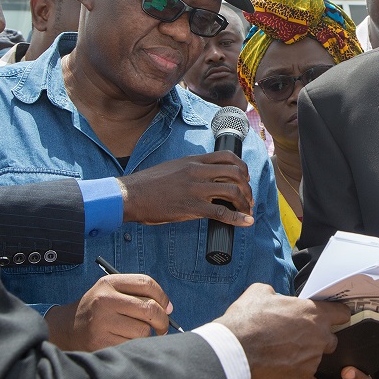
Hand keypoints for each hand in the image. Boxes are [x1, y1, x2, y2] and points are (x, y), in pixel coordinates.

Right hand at [45, 273, 171, 350]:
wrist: (65, 328)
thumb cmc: (97, 310)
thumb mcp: (110, 292)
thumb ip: (137, 294)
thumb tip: (168, 309)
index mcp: (109, 283)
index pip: (147, 283)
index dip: (163, 297)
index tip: (168, 308)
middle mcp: (105, 300)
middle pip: (149, 308)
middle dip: (162, 320)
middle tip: (162, 327)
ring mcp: (102, 321)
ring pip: (142, 330)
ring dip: (145, 334)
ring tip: (134, 333)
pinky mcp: (100, 341)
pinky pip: (131, 344)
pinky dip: (133, 345)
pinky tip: (123, 341)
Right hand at [118, 152, 253, 225]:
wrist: (130, 196)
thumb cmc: (148, 184)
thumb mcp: (173, 167)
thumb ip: (191, 169)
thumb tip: (206, 176)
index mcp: (193, 161)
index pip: (227, 156)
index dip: (242, 167)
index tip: (245, 177)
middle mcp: (197, 172)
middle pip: (235, 173)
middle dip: (247, 186)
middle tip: (248, 197)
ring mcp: (196, 189)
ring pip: (233, 191)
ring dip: (244, 202)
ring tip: (246, 209)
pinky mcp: (192, 208)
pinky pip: (222, 212)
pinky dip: (238, 218)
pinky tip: (245, 221)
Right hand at [215, 285, 349, 378]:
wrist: (233, 351)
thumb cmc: (246, 320)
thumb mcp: (259, 292)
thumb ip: (275, 294)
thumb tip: (274, 297)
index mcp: (313, 314)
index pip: (342, 313)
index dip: (336, 315)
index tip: (331, 318)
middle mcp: (319, 338)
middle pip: (331, 340)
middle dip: (319, 339)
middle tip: (298, 338)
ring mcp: (312, 360)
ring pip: (315, 359)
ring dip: (304, 356)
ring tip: (281, 353)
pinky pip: (302, 375)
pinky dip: (292, 372)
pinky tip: (276, 366)